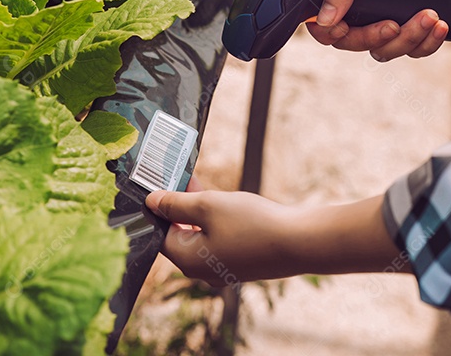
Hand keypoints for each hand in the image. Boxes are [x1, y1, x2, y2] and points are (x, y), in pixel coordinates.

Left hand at [147, 188, 298, 286]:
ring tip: (203, 185)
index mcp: (188, 261)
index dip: (160, 207)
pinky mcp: (242, 264)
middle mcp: (202, 272)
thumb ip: (176, 204)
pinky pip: (221, 241)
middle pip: (181, 236)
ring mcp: (224, 270)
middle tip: (183, 178)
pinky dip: (218, 222)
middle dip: (181, 206)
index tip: (163, 183)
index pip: (160, 234)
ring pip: (202, 236)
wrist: (299, 242)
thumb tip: (152, 202)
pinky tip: (227, 202)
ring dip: (200, 212)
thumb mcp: (208, 205)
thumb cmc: (252, 224)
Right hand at [307, 0, 450, 59]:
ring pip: (384, 49)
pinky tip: (441, 24)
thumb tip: (322, 19)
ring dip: (409, 38)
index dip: (330, 28)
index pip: (325, 12)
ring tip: (430, 16)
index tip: (344, 30)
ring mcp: (393, 12)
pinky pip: (411, 50)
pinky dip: (426, 42)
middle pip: (352, 39)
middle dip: (376, 36)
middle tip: (394, 25)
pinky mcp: (417, 25)